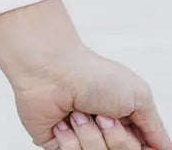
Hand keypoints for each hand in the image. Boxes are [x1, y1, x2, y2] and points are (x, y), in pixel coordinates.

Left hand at [14, 44, 168, 149]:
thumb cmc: (92, 75)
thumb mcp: (138, 95)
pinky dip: (70, 139)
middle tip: (103, 115)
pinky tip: (63, 120)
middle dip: (117, 139)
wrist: (50, 68)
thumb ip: (154, 128)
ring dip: (91, 136)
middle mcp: (103, 133)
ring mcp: (80, 140)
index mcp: (124, 122)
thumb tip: (164, 149)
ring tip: (79, 113)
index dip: (137, 145)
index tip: (133, 133)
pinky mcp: (57, 144)